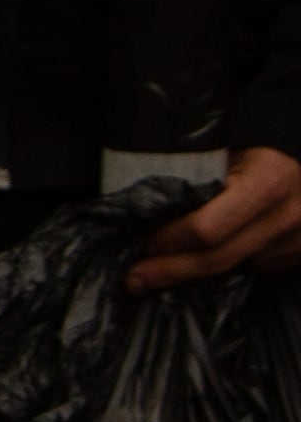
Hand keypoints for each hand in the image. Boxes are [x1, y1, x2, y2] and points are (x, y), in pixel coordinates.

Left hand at [130, 147, 300, 291]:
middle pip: (219, 259)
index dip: (169, 240)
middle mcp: (287, 217)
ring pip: (236, 267)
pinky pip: (257, 265)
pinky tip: (203, 258)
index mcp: (266, 183)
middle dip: (172, 271)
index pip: (207, 229)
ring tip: (163, 269)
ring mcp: (300, 239)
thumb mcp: (229, 143)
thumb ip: (198, 171)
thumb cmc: (262, 141)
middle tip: (136, 279)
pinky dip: (228, 262)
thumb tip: (149, 200)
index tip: (143, 245)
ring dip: (198, 271)